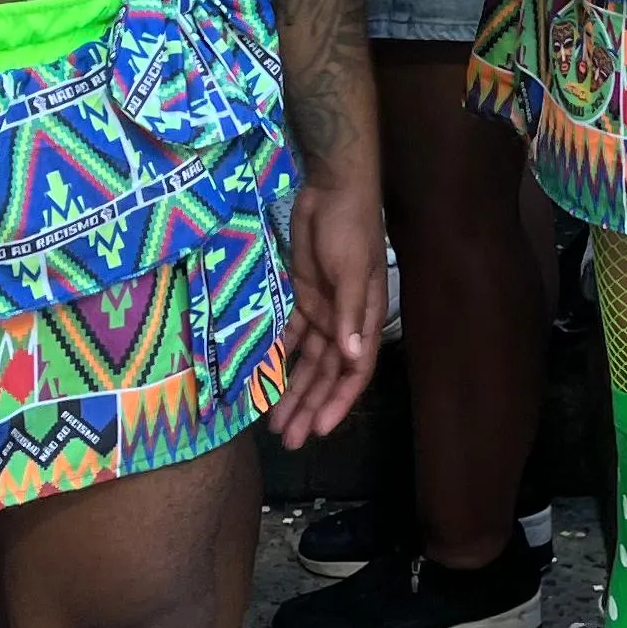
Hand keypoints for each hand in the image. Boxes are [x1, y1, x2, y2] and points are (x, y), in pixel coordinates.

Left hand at [267, 176, 385, 447]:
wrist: (331, 189)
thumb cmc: (350, 227)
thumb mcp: (353, 270)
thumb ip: (350, 314)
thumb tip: (351, 358)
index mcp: (364, 319)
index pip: (354, 371)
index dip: (338, 402)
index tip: (319, 428)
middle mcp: (344, 323)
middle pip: (327, 374)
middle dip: (309, 406)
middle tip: (289, 439)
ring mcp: (322, 312)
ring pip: (306, 362)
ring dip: (292, 391)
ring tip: (274, 423)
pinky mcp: (301, 298)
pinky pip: (289, 337)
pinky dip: (277, 358)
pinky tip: (262, 380)